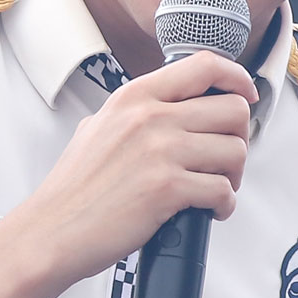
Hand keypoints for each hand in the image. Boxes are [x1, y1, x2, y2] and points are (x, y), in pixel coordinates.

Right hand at [0, 53, 255, 289]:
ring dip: (234, 175)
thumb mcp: (96, 128)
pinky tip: (209, 211)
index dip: (237, 79)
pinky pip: (222, 191)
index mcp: (134, 97)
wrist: (51, 230)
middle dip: (239, 136)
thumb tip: (167, 107)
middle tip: (224, 158)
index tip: (245, 95)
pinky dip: (224, 205)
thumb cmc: (72, 189)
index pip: (205, 66)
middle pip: (232, 110)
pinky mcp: (168, 189)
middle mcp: (150, 118)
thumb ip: (133, 112)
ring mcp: (160, 152)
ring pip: (235, 151)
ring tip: (216, 187)